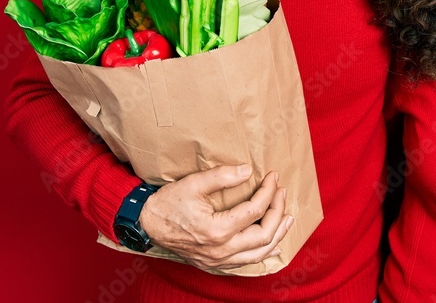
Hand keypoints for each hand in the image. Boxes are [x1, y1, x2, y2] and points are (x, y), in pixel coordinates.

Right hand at [138, 165, 291, 269]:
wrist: (147, 224)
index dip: (269, 192)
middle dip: (278, 212)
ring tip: (288, 218)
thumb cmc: (168, 203)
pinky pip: (246, 262)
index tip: (273, 177)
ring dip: (277, 235)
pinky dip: (263, 252)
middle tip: (282, 193)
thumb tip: (248, 171)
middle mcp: (221, 250)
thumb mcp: (194, 184)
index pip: (255, 210)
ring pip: (259, 254)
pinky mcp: (214, 264)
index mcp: (217, 230)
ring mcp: (218, 261)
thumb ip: (223, 176)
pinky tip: (272, 243)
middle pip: (264, 235)